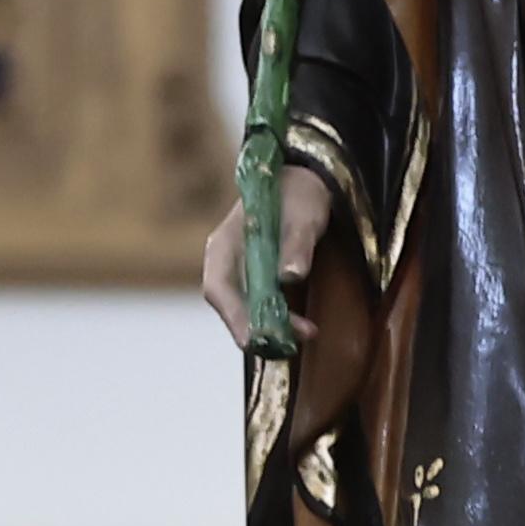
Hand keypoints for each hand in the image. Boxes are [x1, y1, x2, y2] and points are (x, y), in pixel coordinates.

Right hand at [195, 162, 334, 328]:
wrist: (303, 181)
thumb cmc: (298, 194)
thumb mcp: (303, 215)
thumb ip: (297, 245)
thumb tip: (290, 276)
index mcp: (225, 244)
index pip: (219, 287)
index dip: (233, 316)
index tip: (252, 338)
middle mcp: (226, 262)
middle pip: (230, 305)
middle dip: (256, 328)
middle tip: (287, 344)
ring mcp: (239, 272)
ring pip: (245, 309)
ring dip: (271, 326)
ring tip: (305, 334)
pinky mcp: (256, 279)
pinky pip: (259, 305)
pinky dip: (277, 318)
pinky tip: (301, 326)